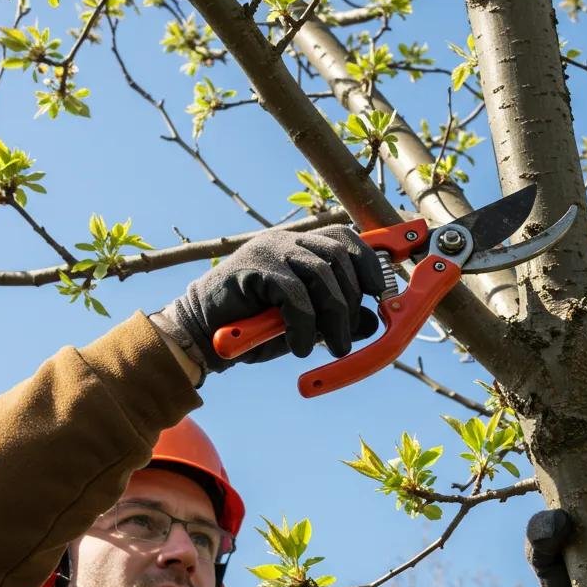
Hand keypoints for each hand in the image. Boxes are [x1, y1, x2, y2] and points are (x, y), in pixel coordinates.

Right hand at [154, 225, 384, 378]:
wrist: (203, 334)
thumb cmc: (254, 329)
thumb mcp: (305, 326)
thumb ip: (336, 319)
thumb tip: (373, 321)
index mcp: (301, 247)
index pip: (346, 239)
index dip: (369, 261)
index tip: (383, 289)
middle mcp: (287, 241)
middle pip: (339, 257)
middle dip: (353, 300)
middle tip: (348, 337)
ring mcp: (270, 251)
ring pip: (322, 274)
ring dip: (335, 316)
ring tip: (334, 348)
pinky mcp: (255, 269)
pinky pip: (294, 294)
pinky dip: (305, 325)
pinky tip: (300, 347)